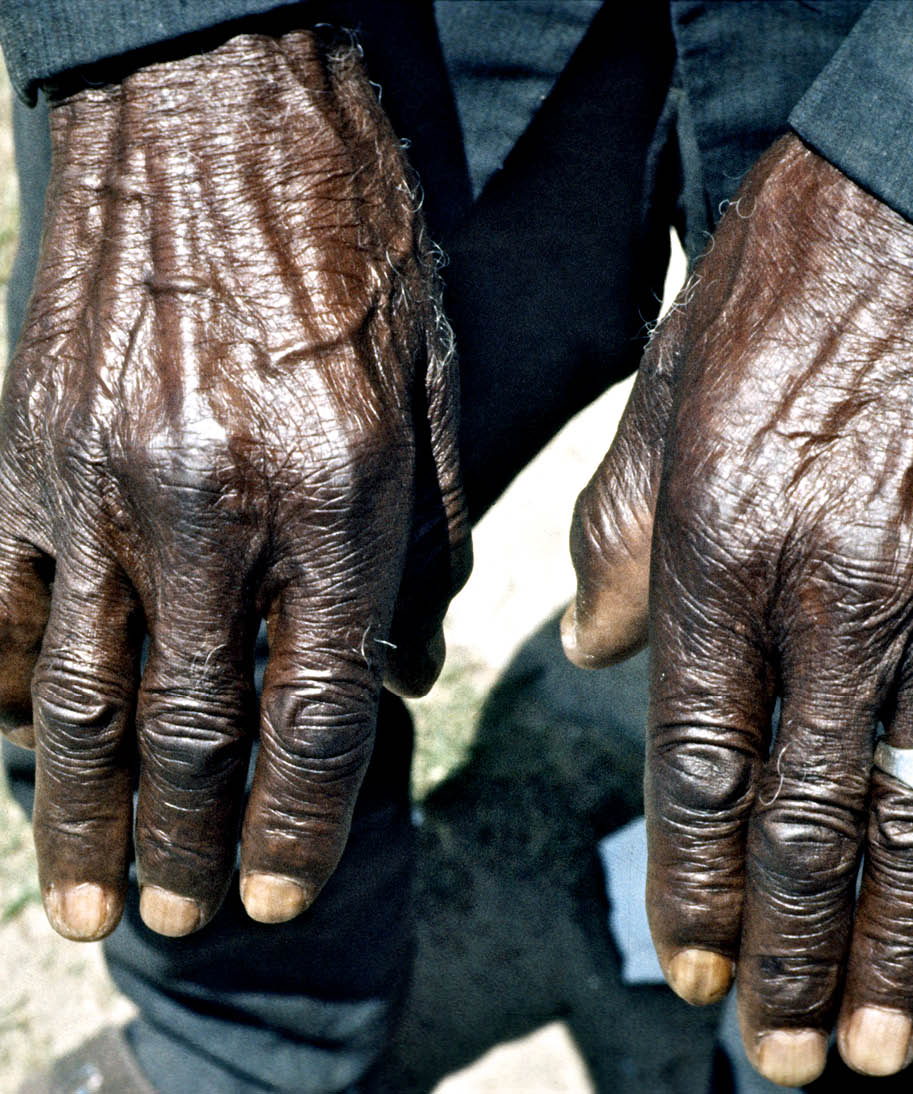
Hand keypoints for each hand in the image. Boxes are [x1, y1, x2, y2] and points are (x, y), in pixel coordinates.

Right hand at [0, 30, 468, 940]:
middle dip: (182, 840)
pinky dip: (11, 689)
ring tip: (81, 897)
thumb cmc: (351, 236)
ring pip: (83, 690)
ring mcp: (99, 479)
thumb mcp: (430, 385)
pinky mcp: (23, 442)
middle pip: (190, 725)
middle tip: (172, 919)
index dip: (298, 819)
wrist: (220, 101)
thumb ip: (421, 541)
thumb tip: (399, 666)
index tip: (276, 895)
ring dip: (81, 808)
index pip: (315, 708)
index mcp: (333, 495)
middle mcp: (210, 506)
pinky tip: (29, 747)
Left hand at [565, 134, 912, 1083]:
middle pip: (808, 821)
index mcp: (723, 554)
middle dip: (794, 957)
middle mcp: (839, 594)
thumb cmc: (784, 295)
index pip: (696, 769)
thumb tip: (597, 660)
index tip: (693, 978)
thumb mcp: (666, 398)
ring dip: (906, 945)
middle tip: (787, 1063)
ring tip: (882, 1045)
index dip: (692, 890)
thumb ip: (620, 538)